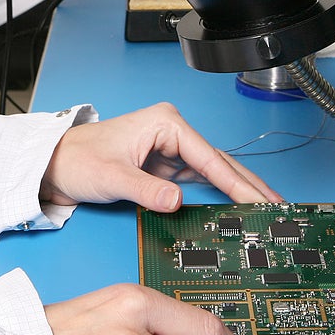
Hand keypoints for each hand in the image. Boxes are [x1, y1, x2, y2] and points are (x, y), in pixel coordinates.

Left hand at [40, 102, 281, 211]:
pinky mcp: (167, 168)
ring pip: (216, 173)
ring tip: (266, 211)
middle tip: (278, 207)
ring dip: (239, 191)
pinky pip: (201, 182)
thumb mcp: (111, 175)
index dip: (237, 181)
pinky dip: (220, 196)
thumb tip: (175, 201)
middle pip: (220, 162)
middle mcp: (173, 133)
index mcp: (165, 123)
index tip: (259, 200)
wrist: (56, 165)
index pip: (210, 156)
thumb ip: (145, 190)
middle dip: (249, 185)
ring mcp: (172, 151)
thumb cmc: (78, 159)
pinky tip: (238, 208)